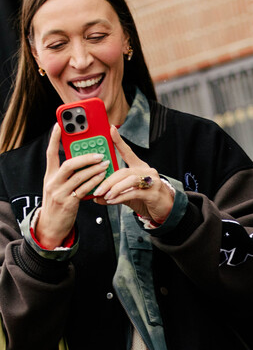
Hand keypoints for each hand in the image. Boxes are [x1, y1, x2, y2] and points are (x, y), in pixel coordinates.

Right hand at [34, 124, 108, 247]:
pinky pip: (84, 190)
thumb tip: (83, 161)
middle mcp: (53, 182)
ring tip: (106, 163)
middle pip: (69, 164)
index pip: (50, 152)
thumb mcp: (57, 186)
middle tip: (99, 153)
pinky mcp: (68, 203)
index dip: (54, 138)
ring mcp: (60, 192)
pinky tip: (103, 177)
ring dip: (94, 169)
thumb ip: (67, 174)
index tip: (59, 124)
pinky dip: (94, 182)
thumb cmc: (58, 204)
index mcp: (49, 175)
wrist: (51, 225)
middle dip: (85, 157)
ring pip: (78, 176)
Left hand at [94, 127, 174, 224]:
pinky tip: (113, 200)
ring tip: (105, 196)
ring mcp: (152, 182)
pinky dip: (121, 197)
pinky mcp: (153, 193)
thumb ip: (114, 194)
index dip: (119, 141)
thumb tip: (97, 197)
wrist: (167, 210)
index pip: (128, 152)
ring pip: (129, 180)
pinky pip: (134, 192)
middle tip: (97, 189)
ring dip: (114, 188)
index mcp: (140, 168)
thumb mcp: (129, 195)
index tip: (111, 129)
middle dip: (108, 180)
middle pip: (124, 171)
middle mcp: (147, 172)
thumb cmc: (149, 199)